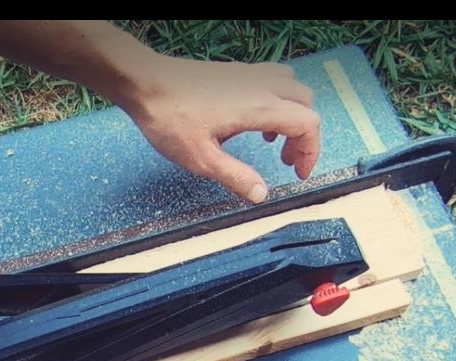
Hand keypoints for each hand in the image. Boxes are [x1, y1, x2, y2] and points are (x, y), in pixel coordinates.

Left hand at [117, 56, 321, 202]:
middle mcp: (261, 86)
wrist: (144, 82)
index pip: (308, 124)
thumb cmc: (169, 117)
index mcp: (260, 107)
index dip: (310, 151)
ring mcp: (249, 75)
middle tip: (286, 161)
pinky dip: (276, 102)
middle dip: (303, 136)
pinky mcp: (235, 72)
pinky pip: (272, 81)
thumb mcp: (201, 158)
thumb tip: (260, 194)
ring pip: (291, 89)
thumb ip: (235, 176)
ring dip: (291, 116)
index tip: (298, 173)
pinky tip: (251, 122)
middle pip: (305, 105)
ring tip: (271, 143)